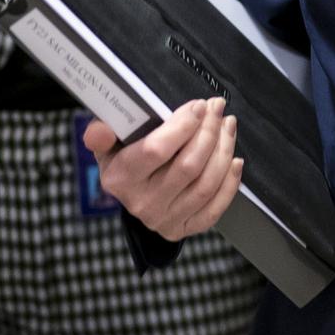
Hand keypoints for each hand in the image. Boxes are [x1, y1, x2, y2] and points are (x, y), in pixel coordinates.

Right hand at [84, 98, 240, 239]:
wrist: (133, 199)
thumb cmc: (124, 161)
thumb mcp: (107, 145)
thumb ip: (101, 133)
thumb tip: (99, 130)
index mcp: (121, 178)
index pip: (156, 150)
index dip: (183, 126)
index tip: (198, 105)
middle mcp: (142, 202)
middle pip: (188, 165)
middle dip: (209, 132)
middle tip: (217, 109)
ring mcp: (165, 219)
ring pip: (206, 184)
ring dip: (223, 151)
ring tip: (228, 126)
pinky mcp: (184, 229)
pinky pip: (215, 208)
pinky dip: (230, 183)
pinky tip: (235, 160)